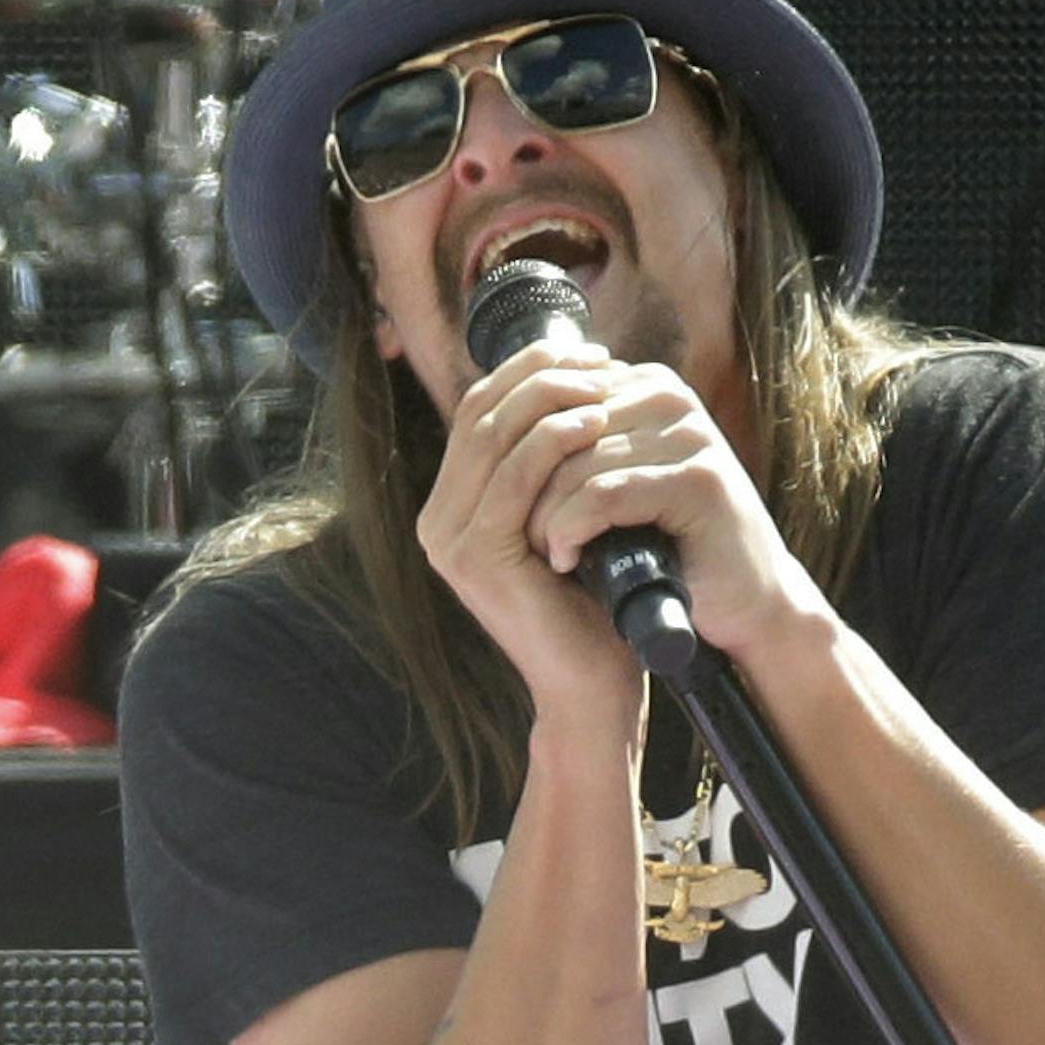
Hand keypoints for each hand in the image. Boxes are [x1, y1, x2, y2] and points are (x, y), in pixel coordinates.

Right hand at [413, 336, 648, 735]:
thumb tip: (578, 388)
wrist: (592, 689)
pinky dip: (556, 441)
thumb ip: (552, 471)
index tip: (590, 355)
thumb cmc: (592, 610)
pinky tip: (596, 424)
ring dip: (552, 397)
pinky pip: (516, 477)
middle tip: (603, 359)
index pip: (480, 412)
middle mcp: (437, 522)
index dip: (531, 371)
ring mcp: (450, 540)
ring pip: (495, 436)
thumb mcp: (566, 523)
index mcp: (452, 509)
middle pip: (481, 412)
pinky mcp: (477, 557)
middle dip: (543, 373)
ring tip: (607, 382)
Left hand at [521, 357, 830, 669]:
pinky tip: (564, 559)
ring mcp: (689, 435)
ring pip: (578, 461)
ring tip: (538, 551)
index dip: (518, 448)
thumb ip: (583, 448)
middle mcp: (671, 398)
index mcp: (648, 386)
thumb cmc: (678, 549)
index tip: (502, 499)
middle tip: (509, 531)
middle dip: (526, 483)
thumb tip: (495, 429)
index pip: (556, 395)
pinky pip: (607, 494)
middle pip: (562, 425)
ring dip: (545, 513)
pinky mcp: (698, 480)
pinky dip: (573, 529)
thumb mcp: (624, 483)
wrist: (747, 602)